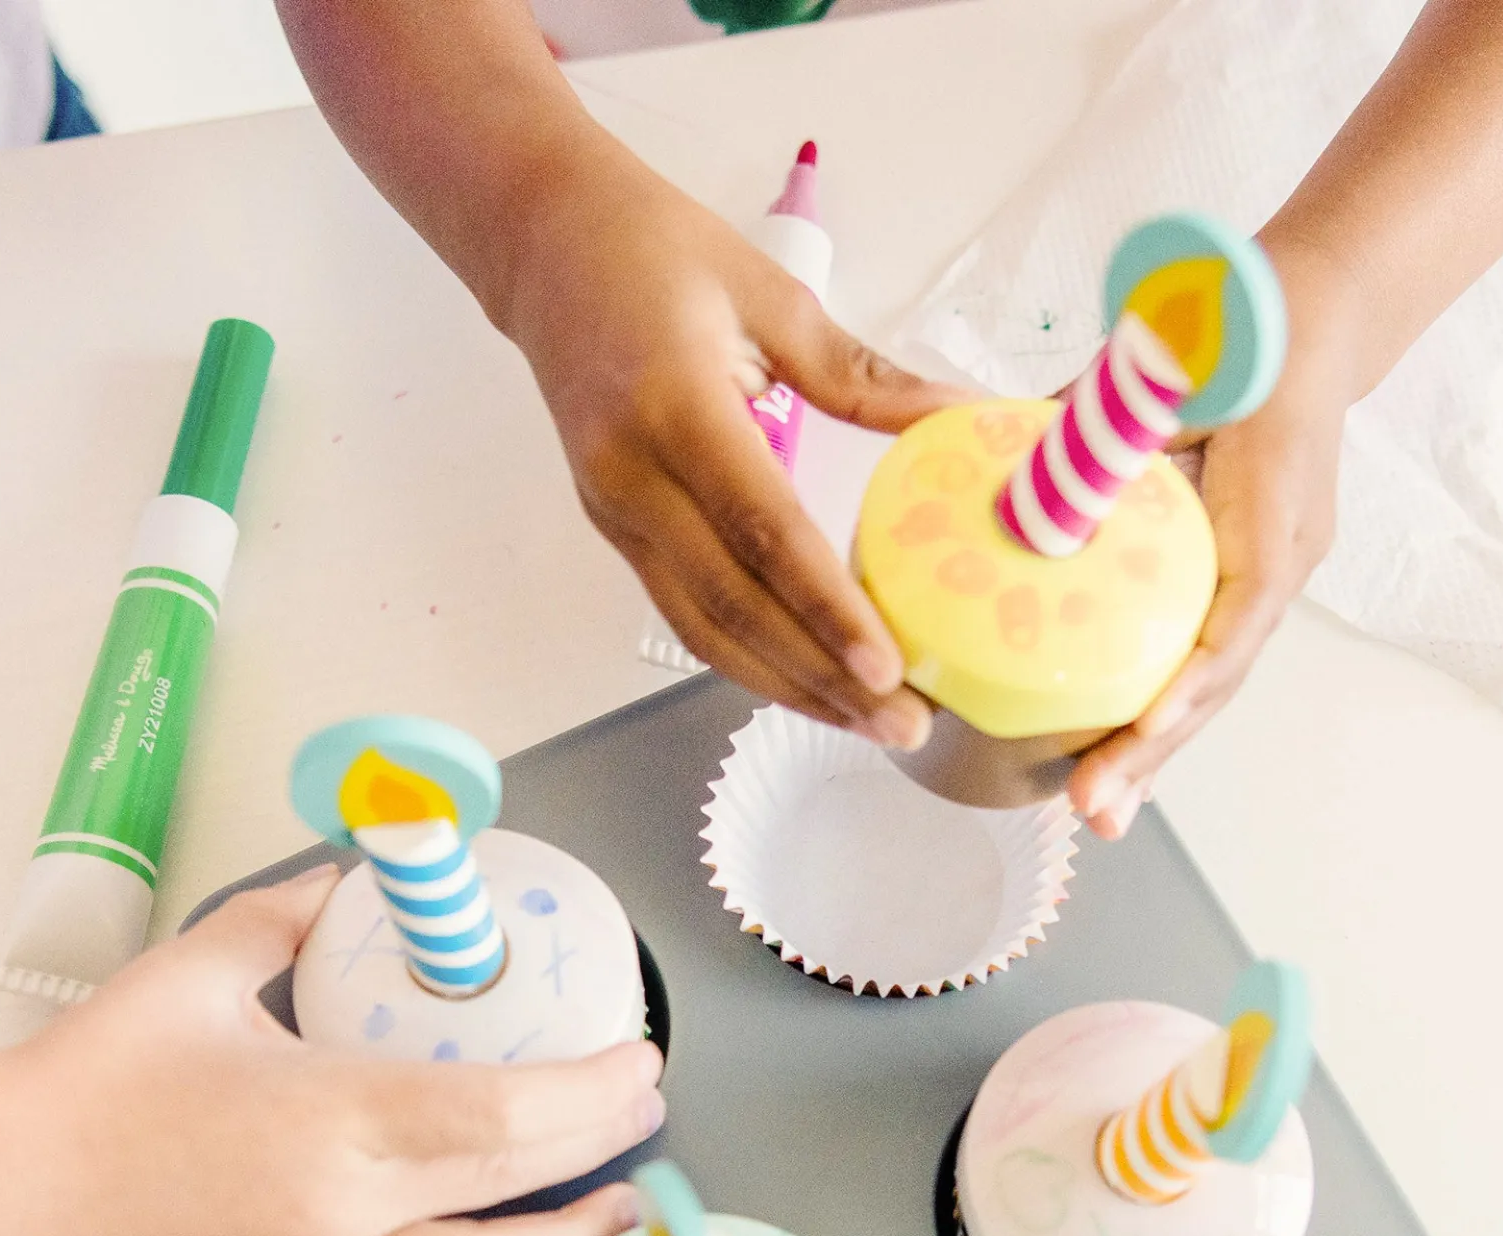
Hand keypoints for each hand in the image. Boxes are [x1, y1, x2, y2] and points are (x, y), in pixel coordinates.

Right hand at [0, 868, 664, 1235]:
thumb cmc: (86, 1079)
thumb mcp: (200, 967)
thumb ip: (294, 915)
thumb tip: (358, 877)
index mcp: (334, 1115)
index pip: (504, 1109)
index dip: (590, 1092)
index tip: (639, 1062)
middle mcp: (343, 1212)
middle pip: (511, 1190)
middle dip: (600, 1152)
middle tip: (646, 1116)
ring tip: (615, 1220)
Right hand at [496, 144, 962, 747]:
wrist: (542, 244)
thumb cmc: (654, 250)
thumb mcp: (771, 295)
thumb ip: (863, 375)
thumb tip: (960, 412)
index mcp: (674, 406)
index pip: (762, 532)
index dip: (826, 608)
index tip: (887, 666)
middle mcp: (632, 476)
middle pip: (734, 608)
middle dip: (822, 678)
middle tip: (904, 723)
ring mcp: (615, 512)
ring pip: (704, 631)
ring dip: (789, 688)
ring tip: (867, 722)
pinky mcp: (615, 529)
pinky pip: (687, 614)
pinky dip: (750, 660)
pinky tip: (809, 683)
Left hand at [1065, 265, 1359, 838]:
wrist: (1305, 315)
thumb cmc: (1234, 337)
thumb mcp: (1165, 374)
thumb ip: (1097, 431)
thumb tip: (1013, 496)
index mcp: (1270, 519)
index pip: (1236, 623)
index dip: (1190, 683)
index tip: (1145, 729)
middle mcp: (1275, 565)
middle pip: (1216, 680)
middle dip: (1156, 752)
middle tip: (1094, 811)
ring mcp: (1261, 579)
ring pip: (1207, 684)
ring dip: (1155, 751)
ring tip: (1097, 812)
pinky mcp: (1235, 582)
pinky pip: (1194, 658)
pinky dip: (1154, 708)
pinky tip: (1110, 756)